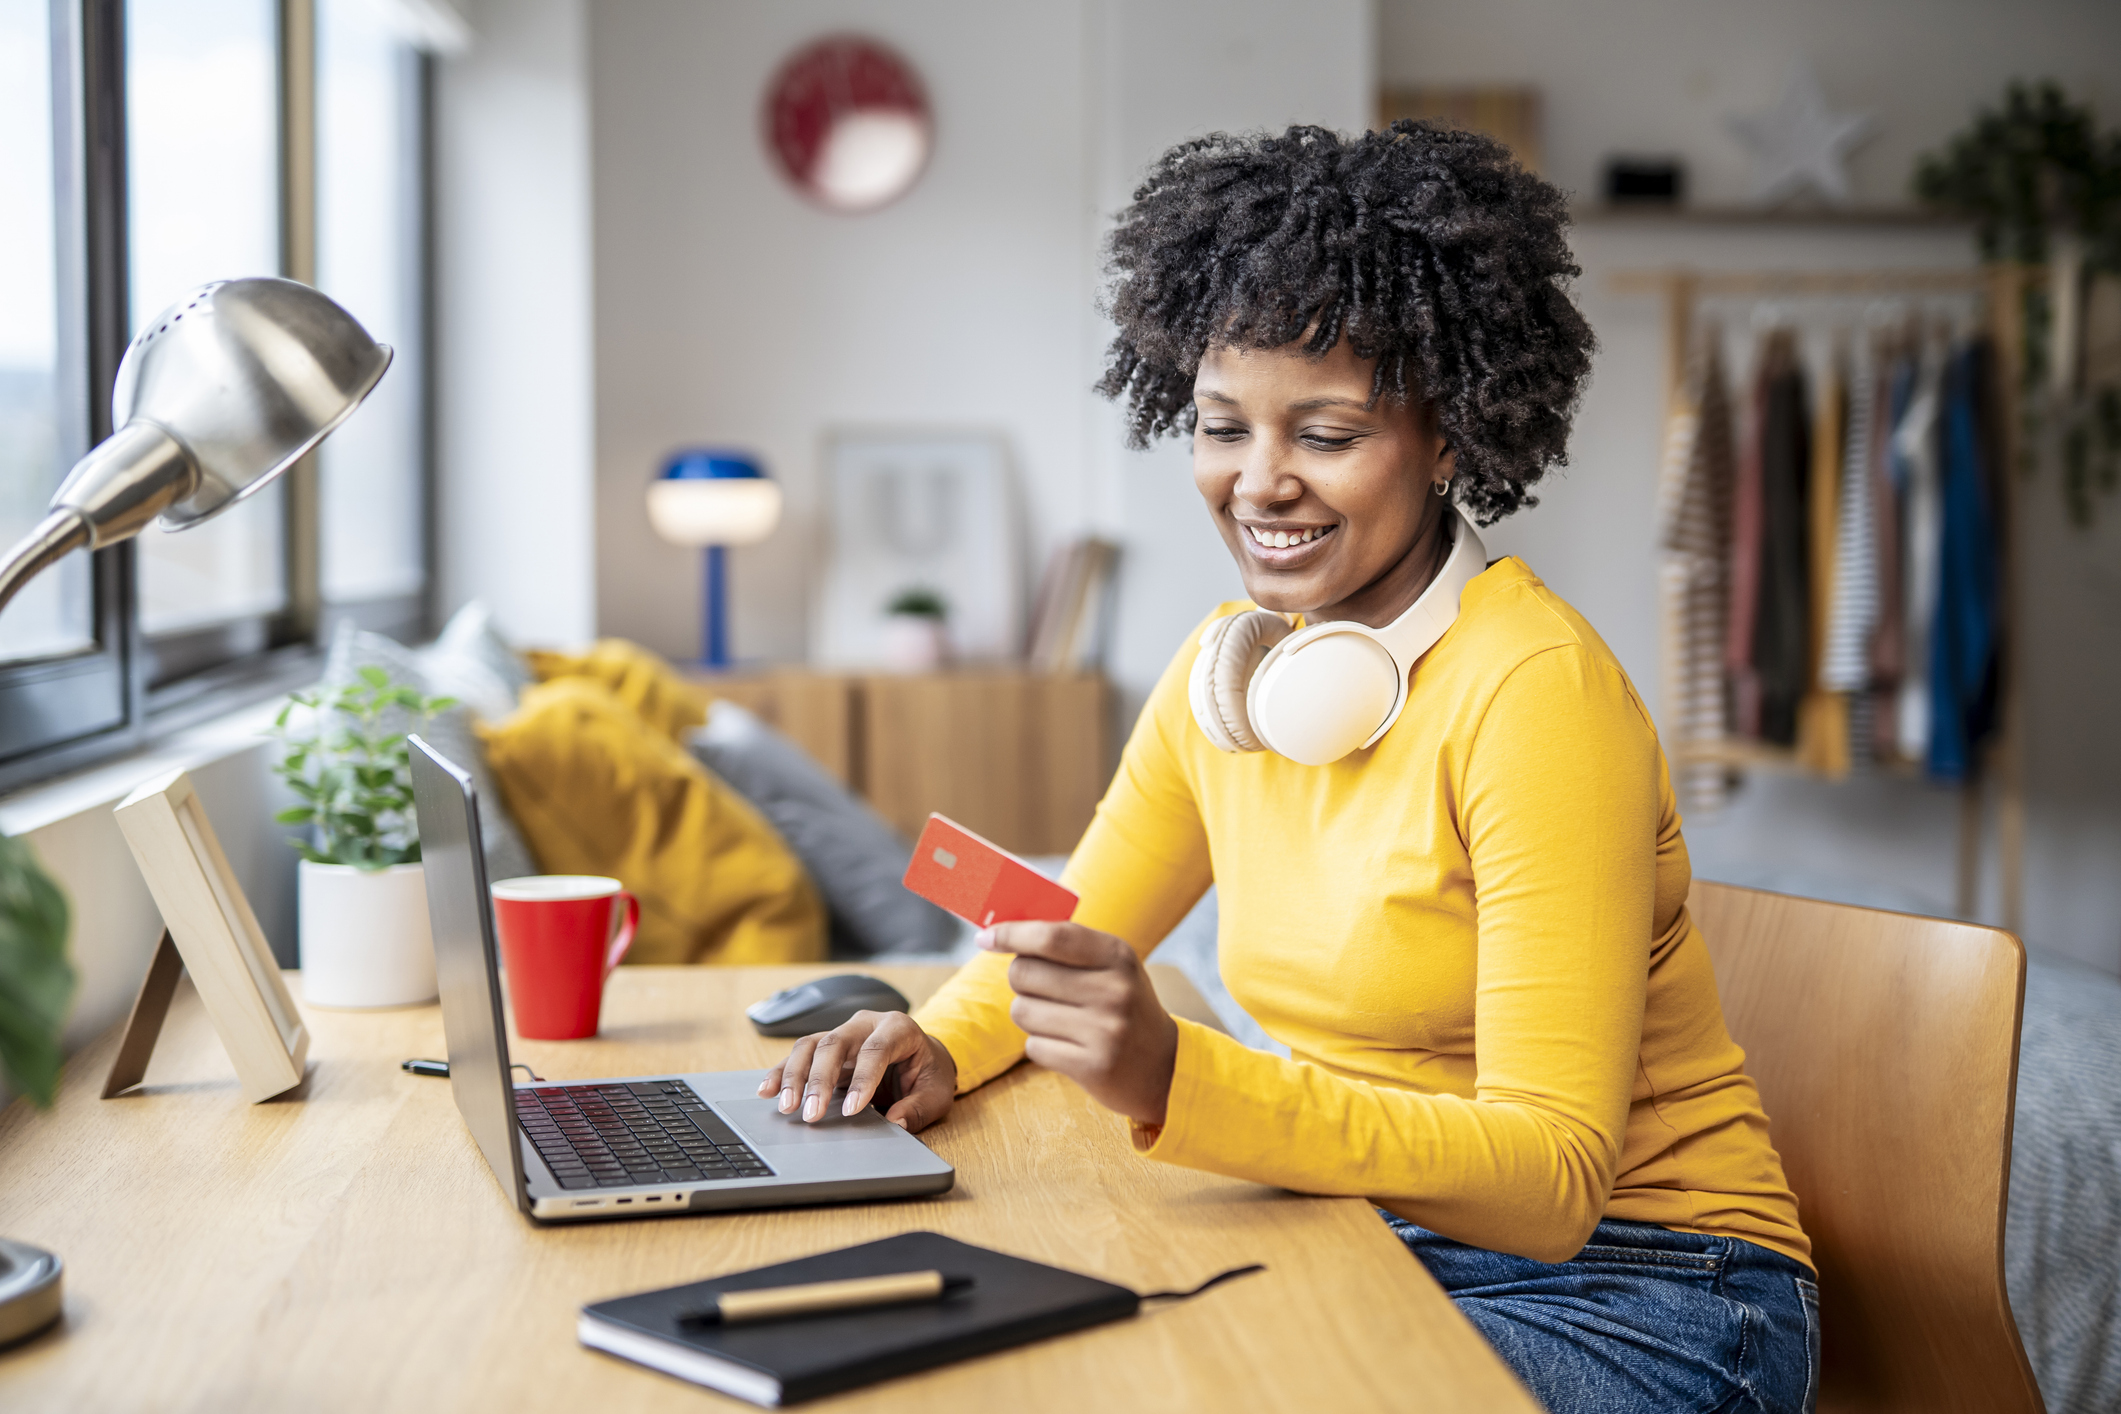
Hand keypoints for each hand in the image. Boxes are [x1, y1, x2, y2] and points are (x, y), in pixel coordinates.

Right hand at [756, 1010, 957, 1132]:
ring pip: (811, 1045)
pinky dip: (782, 1072)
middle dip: (819, 1079)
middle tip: (810, 1113)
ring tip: (786, 1105)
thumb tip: (895, 1124)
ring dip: (795, 1076)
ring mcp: (844, 1032)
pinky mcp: (827, 1047)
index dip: (862, 1080)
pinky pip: (800, 1055)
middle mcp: (866, 1024)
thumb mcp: (937, 1093)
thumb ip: (917, 1108)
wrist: (924, 1058)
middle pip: (835, 1043)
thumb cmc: (930, 1073)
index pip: (876, 1050)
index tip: (850, 1111)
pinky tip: (768, 1090)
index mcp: (898, 1028)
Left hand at [983, 921, 1178, 1125]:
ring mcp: (1105, 1031)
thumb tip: (998, 932)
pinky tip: (1069, 1045)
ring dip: (1030, 1015)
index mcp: (1118, 956)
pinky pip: (1033, 1046)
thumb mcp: (1112, 966)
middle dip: (1021, 980)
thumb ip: (1066, 945)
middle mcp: (1114, 991)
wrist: (1164, 1066)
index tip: (985, 937)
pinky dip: (1041, 1045)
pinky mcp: (1093, 1067)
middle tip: (1041, 988)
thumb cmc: (1125, 1005)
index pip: (1052, 937)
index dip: (1011, 934)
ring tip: (1061, 1020)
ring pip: (1022, 1011)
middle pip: (1025, 973)